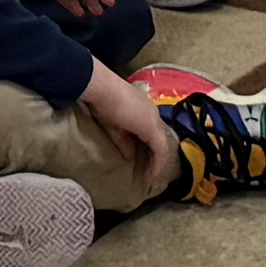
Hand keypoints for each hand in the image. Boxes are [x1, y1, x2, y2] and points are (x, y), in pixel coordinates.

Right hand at [84, 64, 176, 183]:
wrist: (103, 90)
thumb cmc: (105, 103)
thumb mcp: (114, 126)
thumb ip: (124, 141)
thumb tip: (130, 155)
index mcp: (145, 111)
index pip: (152, 133)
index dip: (149, 149)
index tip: (142, 161)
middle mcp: (154, 115)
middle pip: (160, 140)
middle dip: (155, 158)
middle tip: (149, 173)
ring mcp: (155, 122)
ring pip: (162, 147)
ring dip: (157, 163)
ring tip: (150, 177)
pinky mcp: (153, 130)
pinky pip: (160, 151)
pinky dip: (157, 165)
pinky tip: (150, 176)